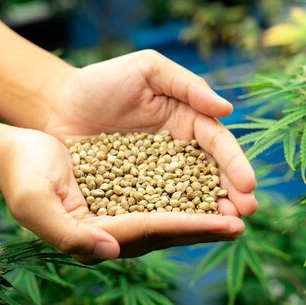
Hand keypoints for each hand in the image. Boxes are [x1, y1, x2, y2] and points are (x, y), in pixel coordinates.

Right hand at [0, 129, 244, 260]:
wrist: (14, 154)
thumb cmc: (21, 176)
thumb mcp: (36, 204)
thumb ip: (69, 234)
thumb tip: (110, 252)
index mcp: (95, 236)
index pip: (149, 231)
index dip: (188, 226)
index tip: (224, 223)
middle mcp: (111, 232)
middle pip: (166, 230)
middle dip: (205, 227)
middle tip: (243, 223)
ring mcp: (116, 215)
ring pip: (168, 216)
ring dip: (202, 214)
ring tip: (236, 210)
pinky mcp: (119, 196)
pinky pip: (159, 198)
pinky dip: (185, 195)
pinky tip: (207, 189)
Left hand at [44, 50, 258, 217]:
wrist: (57, 104)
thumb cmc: (103, 81)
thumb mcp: (147, 70)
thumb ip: (187, 86)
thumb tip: (227, 110)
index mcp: (187, 121)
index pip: (217, 144)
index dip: (234, 164)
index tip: (248, 185)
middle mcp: (176, 152)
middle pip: (209, 176)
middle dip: (231, 195)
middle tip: (246, 215)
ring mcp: (154, 176)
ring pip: (186, 196)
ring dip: (208, 213)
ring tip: (227, 229)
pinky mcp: (130, 194)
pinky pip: (153, 208)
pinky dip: (171, 221)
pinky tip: (184, 234)